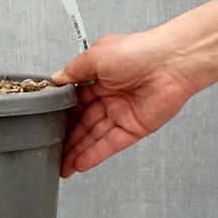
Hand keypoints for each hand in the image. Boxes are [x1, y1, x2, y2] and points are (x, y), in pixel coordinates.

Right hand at [52, 31, 200, 177]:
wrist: (172, 63)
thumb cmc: (137, 51)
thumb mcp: (94, 56)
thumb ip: (73, 72)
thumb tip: (55, 80)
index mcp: (98, 77)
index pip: (74, 100)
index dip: (60, 113)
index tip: (45, 123)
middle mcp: (109, 96)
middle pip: (82, 122)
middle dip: (67, 137)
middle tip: (50, 151)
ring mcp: (121, 114)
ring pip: (93, 136)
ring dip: (77, 151)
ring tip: (61, 166)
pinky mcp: (133, 128)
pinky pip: (110, 144)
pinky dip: (94, 155)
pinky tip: (79, 164)